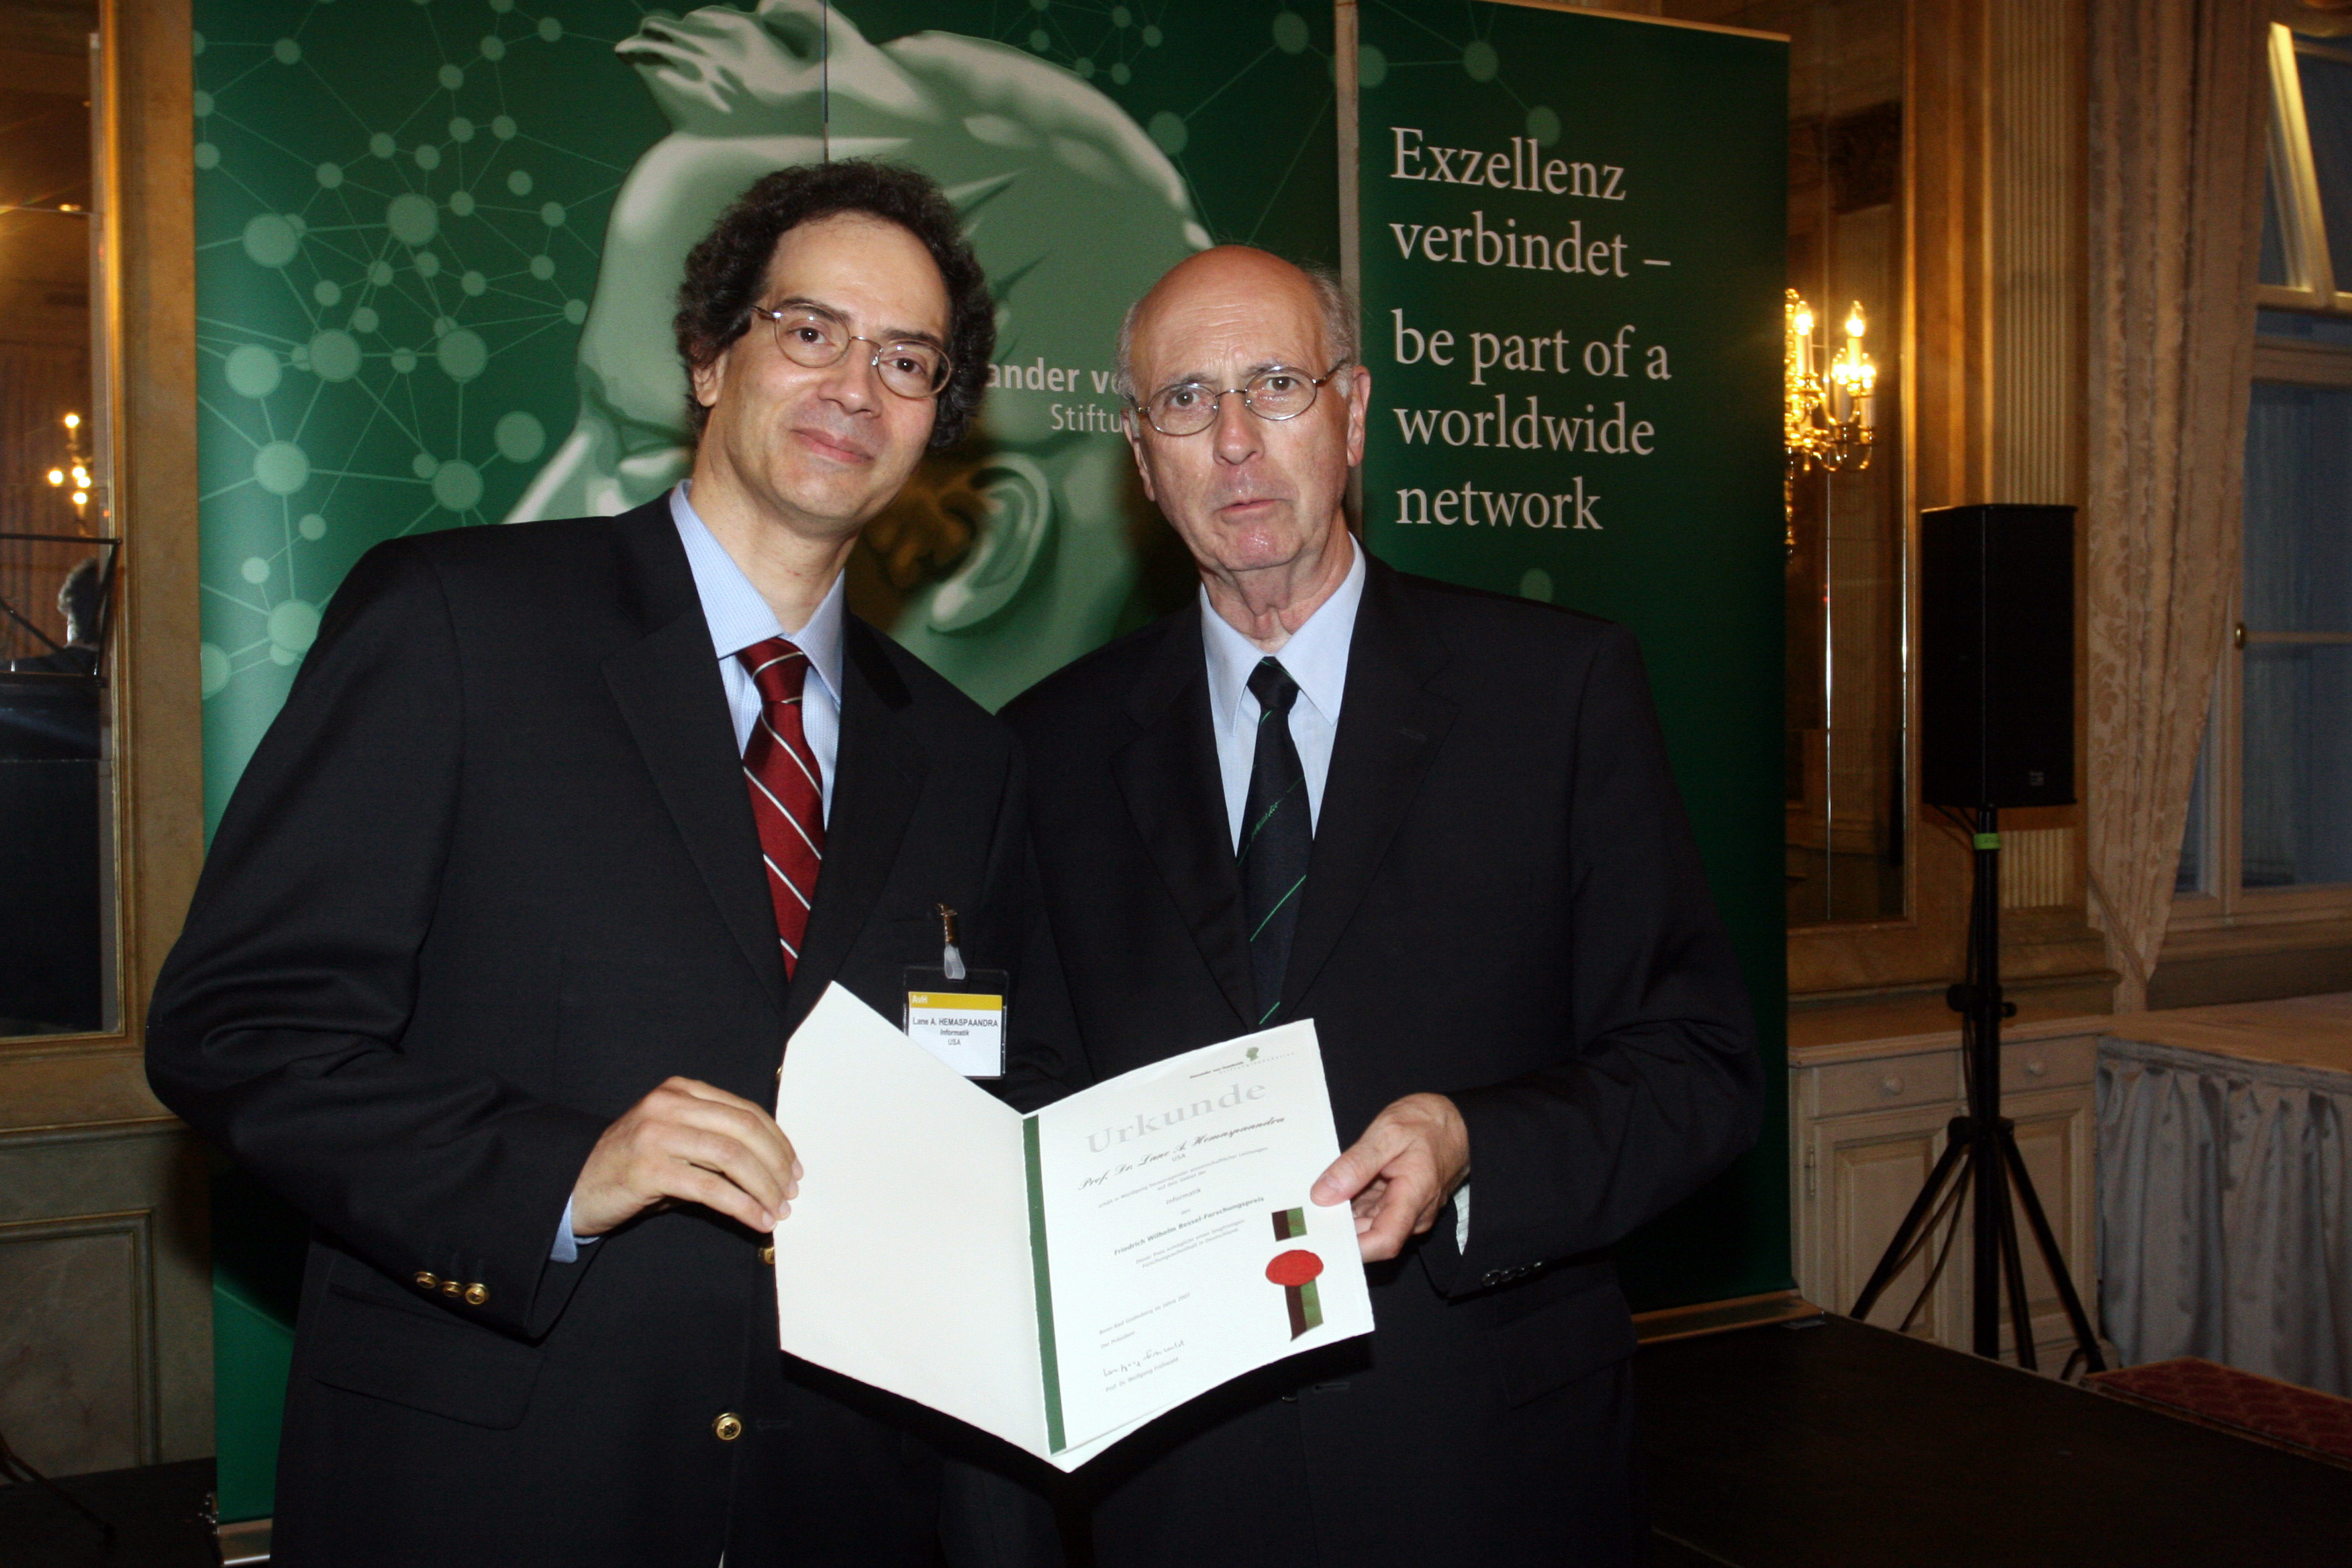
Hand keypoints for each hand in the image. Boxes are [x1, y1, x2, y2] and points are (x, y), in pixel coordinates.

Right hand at [570, 1077, 801, 1237]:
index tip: (793, 1168)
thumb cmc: (632, 1167)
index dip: (776, 1141)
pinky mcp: (649, 1169)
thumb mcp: (675, 1141)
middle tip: (790, 1191)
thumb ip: (715, 1142)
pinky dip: (741, 1205)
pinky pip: (710, 1188)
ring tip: (778, 1210)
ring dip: (764, 1187)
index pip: (744, 1111)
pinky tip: (756, 1220)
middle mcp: (669, 1105)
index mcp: (680, 1090)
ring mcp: (657, 1134)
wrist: (574, 1185)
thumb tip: (772, 1168)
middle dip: (776, 1164)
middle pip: (744, 1129)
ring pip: (731, 1156)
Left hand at [1310, 1093, 1469, 1262]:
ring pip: (1367, 1224)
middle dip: (1340, 1228)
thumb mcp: (1388, 1132)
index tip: (1324, 1237)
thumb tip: (1324, 1194)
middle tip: (1309, 1212)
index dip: (1352, 1247)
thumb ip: (1355, 1164)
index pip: (1383, 1242)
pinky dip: (1353, 1204)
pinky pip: (1371, 1211)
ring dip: (1344, 1214)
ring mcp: (1406, 1210)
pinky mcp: (1399, 1204)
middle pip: (1370, 1236)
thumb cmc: (1429, 1123)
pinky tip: (1336, 1190)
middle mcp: (1412, 1213)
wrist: (1456, 1121)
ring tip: (1319, 1196)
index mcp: (1413, 1198)